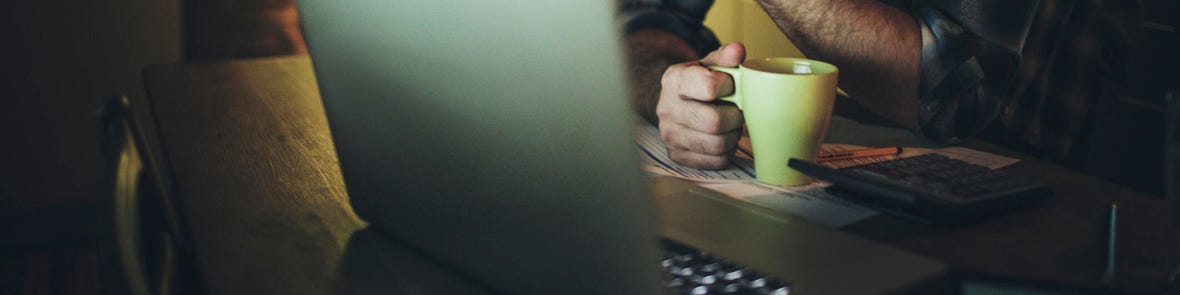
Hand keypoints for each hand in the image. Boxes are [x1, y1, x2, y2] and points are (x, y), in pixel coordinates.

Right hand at [656, 43, 745, 168]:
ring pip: (717, 144)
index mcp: (673, 80)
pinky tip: (722, 138)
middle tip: (736, 110)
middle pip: (715, 121)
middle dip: (734, 116)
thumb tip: (738, 51)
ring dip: (732, 135)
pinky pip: (715, 161)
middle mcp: (666, 109)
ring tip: (730, 124)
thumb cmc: (698, 83)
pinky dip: (726, 152)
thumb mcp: (709, 64)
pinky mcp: (678, 156)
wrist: (675, 103)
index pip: (709, 86)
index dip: (729, 87)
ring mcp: (670, 135)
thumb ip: (725, 57)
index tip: (730, 86)